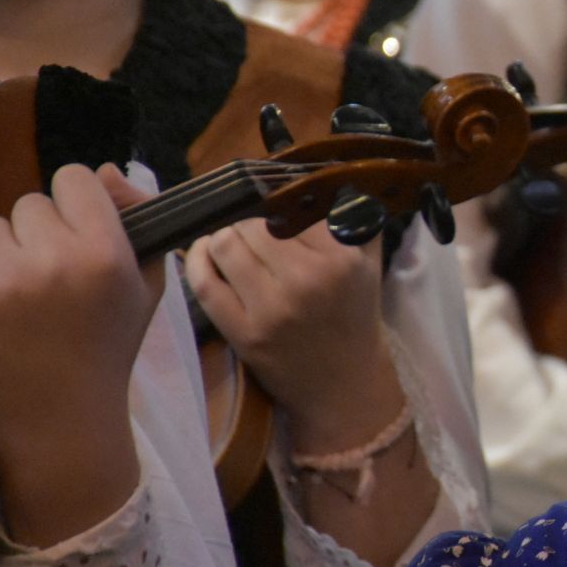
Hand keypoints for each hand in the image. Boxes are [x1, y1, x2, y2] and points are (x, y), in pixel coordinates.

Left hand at [0, 164, 153, 543]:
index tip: (81, 233)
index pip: (74, 179)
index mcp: (105, 254)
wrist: (61, 420)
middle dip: (40, 234)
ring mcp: (0, 282)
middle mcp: (53, 261)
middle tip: (53, 279)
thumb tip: (108, 171)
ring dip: (3, 254)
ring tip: (22, 297)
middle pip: (29, 204)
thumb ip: (138, 220)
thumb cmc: (108, 347)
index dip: (77, 203)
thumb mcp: (146, 286)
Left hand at [184, 218, 401, 448]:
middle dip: (248, 227)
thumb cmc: (354, 318)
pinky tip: (202, 253)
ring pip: (225, 246)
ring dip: (222, 240)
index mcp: (341, 259)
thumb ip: (355, 220)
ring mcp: (273, 309)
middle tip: (253, 237)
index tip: (276, 217)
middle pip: (252, 227)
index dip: (279, 211)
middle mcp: (307, 280)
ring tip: (231, 246)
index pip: (291, 211)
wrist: (345, 384)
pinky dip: (196, 261)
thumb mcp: (370, 264)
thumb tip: (326, 181)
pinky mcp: (245, 334)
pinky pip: (205, 284)